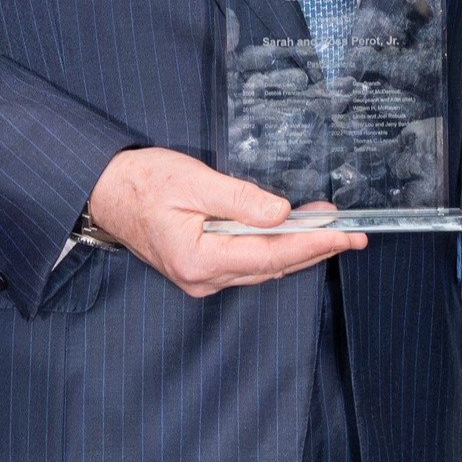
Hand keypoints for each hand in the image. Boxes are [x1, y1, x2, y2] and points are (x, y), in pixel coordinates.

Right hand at [90, 147, 362, 297]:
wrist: (105, 192)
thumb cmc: (143, 183)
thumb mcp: (193, 182)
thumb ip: (239, 200)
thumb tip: (282, 214)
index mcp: (199, 260)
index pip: (270, 255)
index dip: (312, 244)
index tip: (346, 234)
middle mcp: (202, 279)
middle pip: (272, 267)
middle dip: (316, 249)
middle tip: (355, 235)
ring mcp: (201, 278)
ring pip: (263, 268)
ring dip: (299, 249)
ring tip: (333, 230)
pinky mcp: (202, 269)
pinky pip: (249, 263)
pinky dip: (276, 249)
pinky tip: (295, 233)